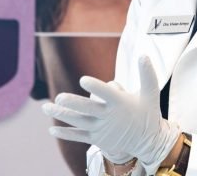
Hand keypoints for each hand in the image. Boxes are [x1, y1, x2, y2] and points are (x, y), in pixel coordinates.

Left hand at [42, 56, 180, 173]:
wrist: (147, 141)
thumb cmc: (148, 112)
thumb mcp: (151, 92)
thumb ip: (147, 74)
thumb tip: (143, 55)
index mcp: (121, 103)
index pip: (107, 94)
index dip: (96, 87)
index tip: (83, 79)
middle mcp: (110, 117)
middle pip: (88, 110)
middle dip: (73, 104)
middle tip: (59, 97)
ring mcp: (102, 129)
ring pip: (79, 122)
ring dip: (62, 116)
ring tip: (45, 108)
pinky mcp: (98, 138)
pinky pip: (79, 136)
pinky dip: (66, 134)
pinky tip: (52, 130)